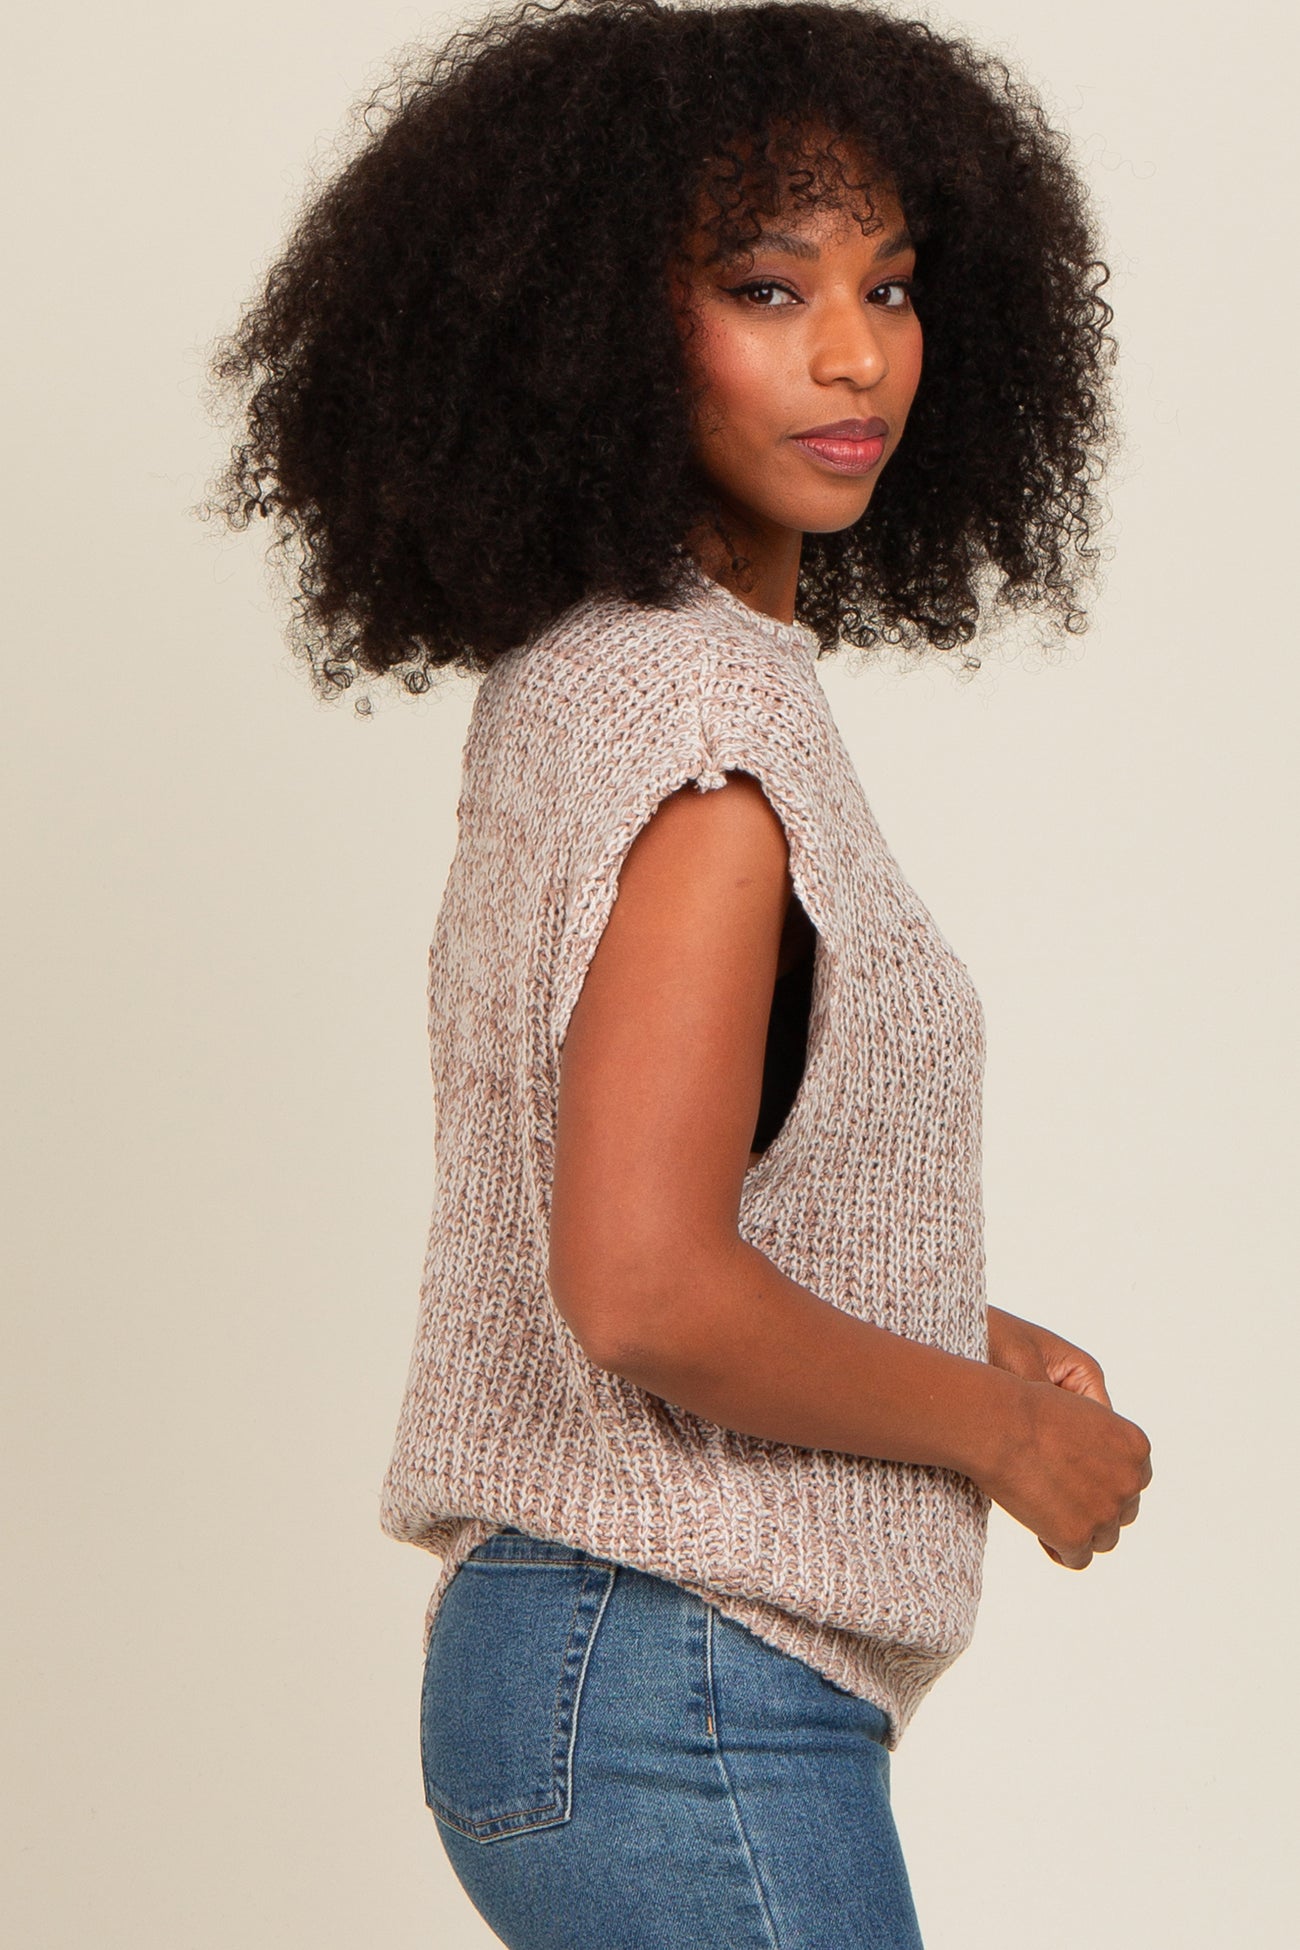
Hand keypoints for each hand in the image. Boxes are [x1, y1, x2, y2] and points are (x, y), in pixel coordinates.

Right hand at [983, 1307, 1150, 1568]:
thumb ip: (1102, 1441)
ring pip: (1103, 1539)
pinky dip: (1060, 1550)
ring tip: (1048, 1516)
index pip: (1133, 1480)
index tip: (1076, 1479)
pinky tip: (1041, 1534)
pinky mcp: (1076, 1536)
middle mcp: (1129, 1482)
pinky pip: (1076, 1559)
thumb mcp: (1082, 1412)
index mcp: (1136, 1448)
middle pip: (1123, 1511)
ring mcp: (1104, 1512)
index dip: (1104, 1482)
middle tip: (1060, 1498)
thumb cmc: (1027, 1409)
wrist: (997, 1424)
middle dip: (1096, 1508)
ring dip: (1081, 1531)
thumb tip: (1096, 1468)